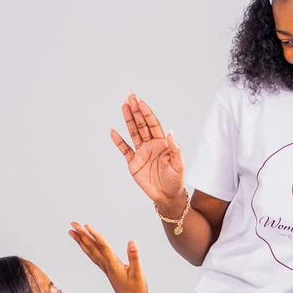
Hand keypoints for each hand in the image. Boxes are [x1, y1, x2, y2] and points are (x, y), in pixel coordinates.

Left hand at [68, 222, 146, 292]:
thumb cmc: (136, 290)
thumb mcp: (139, 273)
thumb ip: (134, 257)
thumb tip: (131, 242)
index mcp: (114, 265)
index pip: (103, 247)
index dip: (95, 235)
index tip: (86, 226)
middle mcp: (106, 265)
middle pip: (92, 247)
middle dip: (82, 235)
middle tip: (73, 223)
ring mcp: (105, 267)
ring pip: (90, 252)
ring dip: (81, 241)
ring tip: (71, 231)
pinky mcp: (106, 269)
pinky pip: (93, 256)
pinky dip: (86, 249)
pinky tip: (83, 244)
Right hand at [111, 93, 185, 207]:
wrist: (167, 196)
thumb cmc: (176, 180)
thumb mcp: (179, 165)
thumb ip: (175, 149)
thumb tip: (171, 133)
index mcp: (162, 143)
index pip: (153, 124)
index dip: (147, 113)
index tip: (140, 102)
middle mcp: (151, 145)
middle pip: (142, 124)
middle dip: (136, 111)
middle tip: (130, 97)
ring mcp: (141, 152)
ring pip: (133, 133)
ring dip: (129, 120)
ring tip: (124, 106)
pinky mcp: (133, 162)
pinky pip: (125, 150)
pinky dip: (119, 141)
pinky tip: (113, 132)